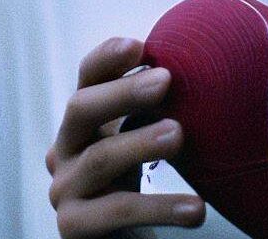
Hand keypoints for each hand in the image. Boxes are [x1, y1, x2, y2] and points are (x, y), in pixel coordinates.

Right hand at [45, 38, 205, 237]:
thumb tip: (202, 69)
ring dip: (140, 143)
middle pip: (80, 108)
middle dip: (123, 92)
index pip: (86, 78)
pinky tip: (196, 209)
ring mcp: (64, 189)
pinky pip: (118, 211)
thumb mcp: (143, 136)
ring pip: (100, 158)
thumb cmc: (135, 180)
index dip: (107, 58)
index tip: (139, 46)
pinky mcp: (74, 227)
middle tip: (165, 80)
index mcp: (83, 120)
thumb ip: (156, 108)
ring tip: (179, 135)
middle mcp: (64, 149)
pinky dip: (159, 207)